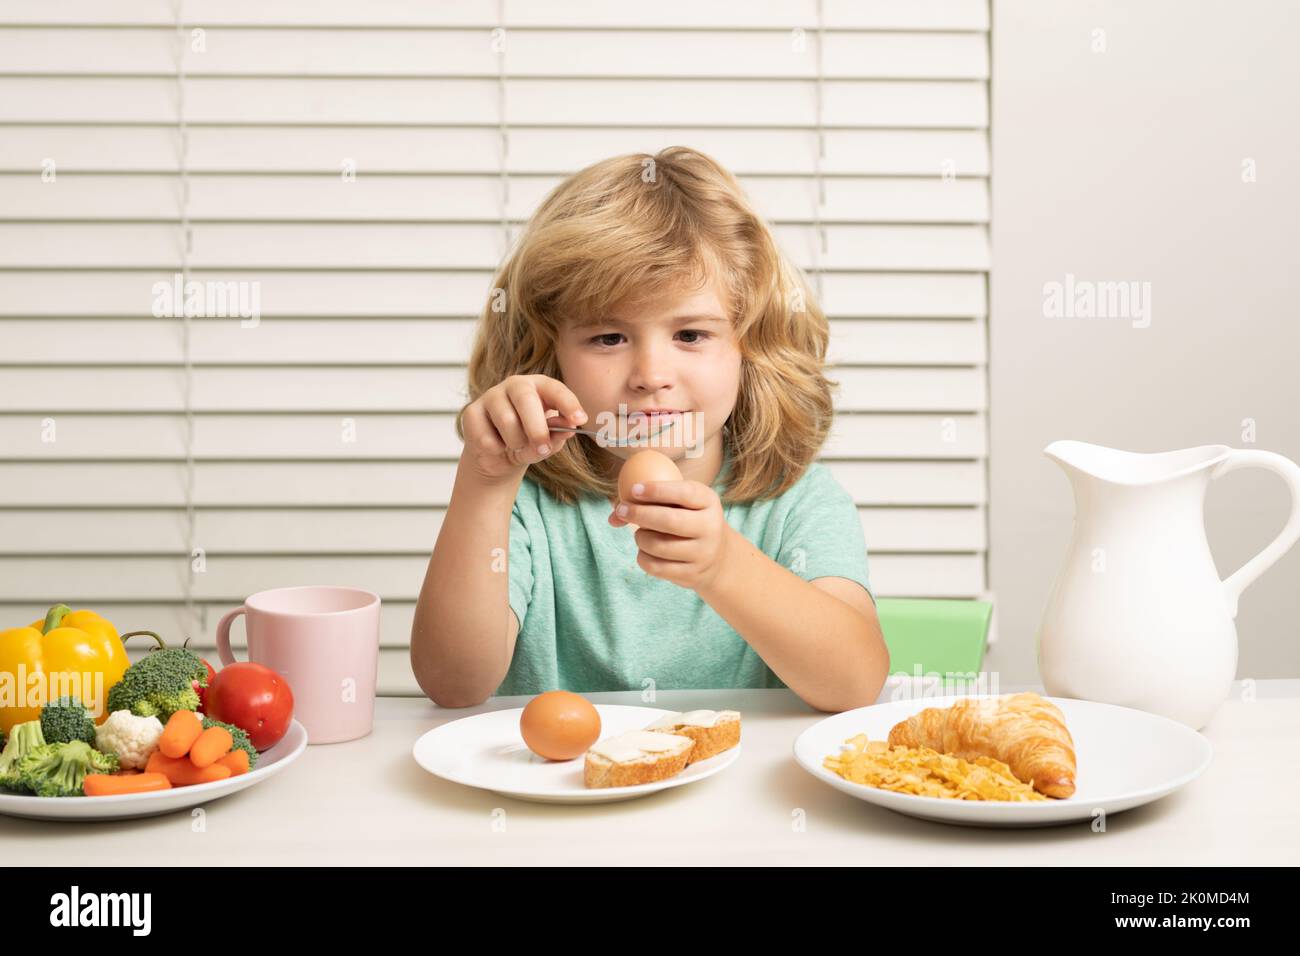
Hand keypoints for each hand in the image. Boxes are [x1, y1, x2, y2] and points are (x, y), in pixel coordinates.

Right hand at [459, 374, 586, 484]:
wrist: (498, 455)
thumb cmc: (528, 441)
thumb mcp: (548, 441)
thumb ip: (557, 434)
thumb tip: (568, 430)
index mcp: (539, 386)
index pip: (555, 389)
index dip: (568, 403)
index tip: (579, 420)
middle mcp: (514, 385)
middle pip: (525, 399)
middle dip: (537, 428)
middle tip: (544, 448)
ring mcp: (490, 396)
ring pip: (506, 421)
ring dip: (516, 443)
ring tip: (517, 446)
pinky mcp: (471, 412)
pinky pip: (487, 437)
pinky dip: (497, 449)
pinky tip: (496, 445)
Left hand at [609, 479, 732, 591]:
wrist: (716, 555)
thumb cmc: (686, 519)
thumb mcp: (678, 503)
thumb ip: (648, 502)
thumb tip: (614, 516)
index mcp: (708, 501)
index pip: (684, 493)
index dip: (657, 490)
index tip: (634, 490)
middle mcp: (710, 527)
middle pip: (670, 521)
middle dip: (640, 514)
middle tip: (621, 510)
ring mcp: (703, 553)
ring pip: (659, 546)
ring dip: (640, 538)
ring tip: (640, 534)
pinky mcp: (692, 574)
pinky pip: (656, 567)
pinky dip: (643, 557)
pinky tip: (645, 551)